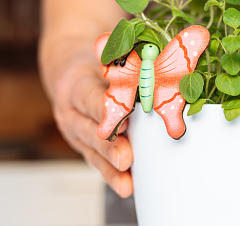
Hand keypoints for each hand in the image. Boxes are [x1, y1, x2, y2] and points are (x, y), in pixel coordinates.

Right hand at [53, 58, 133, 196]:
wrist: (71, 74)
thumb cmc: (98, 67)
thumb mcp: (109, 61)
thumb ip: (128, 70)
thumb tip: (160, 70)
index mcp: (77, 84)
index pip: (89, 97)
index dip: (105, 110)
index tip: (123, 122)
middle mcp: (71, 110)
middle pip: (89, 130)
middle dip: (109, 146)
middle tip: (126, 158)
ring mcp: (75, 131)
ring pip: (91, 151)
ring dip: (110, 168)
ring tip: (127, 181)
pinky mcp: (83, 145)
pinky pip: (96, 162)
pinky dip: (112, 175)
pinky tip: (126, 186)